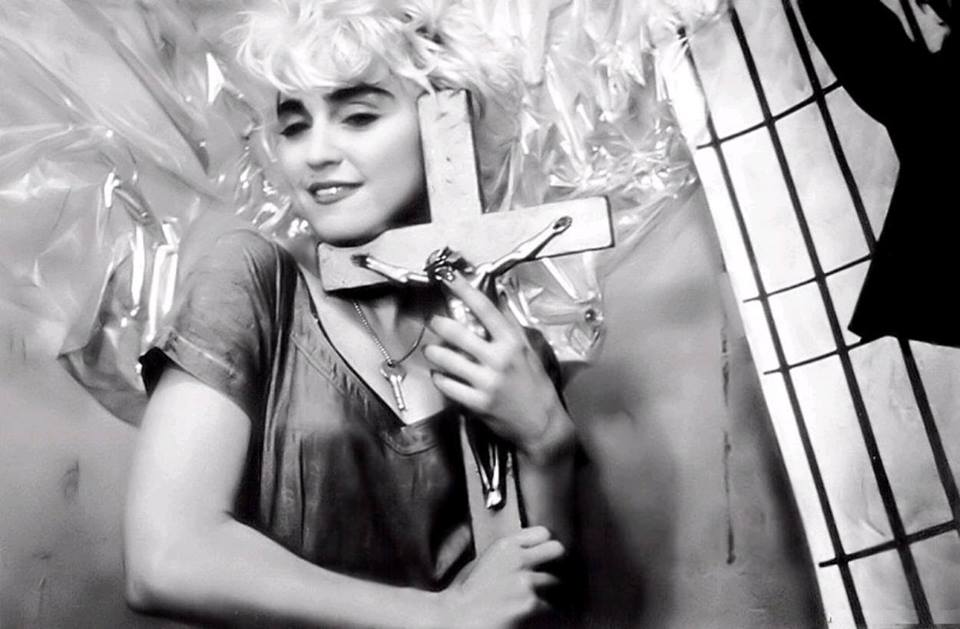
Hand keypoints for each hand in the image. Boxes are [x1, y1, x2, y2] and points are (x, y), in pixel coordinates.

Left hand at [424, 271, 572, 458]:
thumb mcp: (529, 351)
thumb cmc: (536, 386)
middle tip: (435, 323)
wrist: (543, 424)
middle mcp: (499, 359)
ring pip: (445, 359)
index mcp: (512, 342)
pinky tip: (441, 375)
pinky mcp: (477, 403)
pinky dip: (439, 378)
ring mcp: (486, 382)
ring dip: (434, 353)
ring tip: (434, 352)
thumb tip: (498, 300)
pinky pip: (446, 385)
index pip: (484, 308)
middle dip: (439, 325)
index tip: (448, 277)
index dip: (463, 289)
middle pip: (456, 332)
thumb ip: (511, 326)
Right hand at [433, 526, 563, 628]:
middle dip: (555, 561)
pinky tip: (526, 615)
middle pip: (557, 550)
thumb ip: (506, 555)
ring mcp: (527, 582)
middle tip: (549, 574)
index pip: (542, 532)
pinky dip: (541, 613)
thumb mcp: (482, 562)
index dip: (544, 543)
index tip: (546, 552)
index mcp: (504, 546)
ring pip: (555, 583)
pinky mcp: (532, 605)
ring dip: (546, 592)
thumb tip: (527, 555)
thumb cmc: (463, 596)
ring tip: (528, 600)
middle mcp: (519, 559)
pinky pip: (550, 608)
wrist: (454, 618)